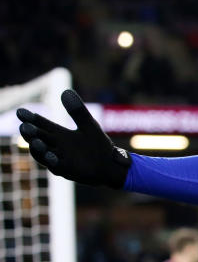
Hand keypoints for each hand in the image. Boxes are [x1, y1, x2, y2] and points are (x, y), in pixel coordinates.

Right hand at [16, 89, 130, 187]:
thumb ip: (78, 111)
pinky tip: (52, 155)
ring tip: (35, 141)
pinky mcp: (68, 170)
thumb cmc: (98, 145)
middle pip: (38, 138)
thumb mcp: (89, 125)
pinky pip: (57, 167)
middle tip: (24, 126)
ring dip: (38, 148)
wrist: (112, 165)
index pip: (41, 124)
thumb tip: (66, 91)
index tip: (20, 112)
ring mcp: (60, 159)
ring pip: (43, 154)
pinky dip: (53, 162)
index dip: (30, 119)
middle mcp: (56, 146)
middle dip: (30, 133)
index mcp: (59, 134)